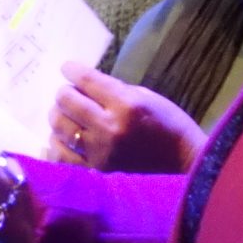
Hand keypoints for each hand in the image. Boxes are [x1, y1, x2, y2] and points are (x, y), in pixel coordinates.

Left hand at [50, 63, 204, 173]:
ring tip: (63, 117)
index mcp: (126, 105)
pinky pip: (61, 157)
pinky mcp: (94, 175)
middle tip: (67, 94)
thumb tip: (85, 85)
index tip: (66, 68)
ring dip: (58, 119)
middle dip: (64, 94)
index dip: (72, 70)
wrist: (185, 169)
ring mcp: (99, 154)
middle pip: (66, 103)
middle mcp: (109, 129)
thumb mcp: (149, 99)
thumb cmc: (171, 129)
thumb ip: (115, 91)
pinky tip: (62, 140)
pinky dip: (57, 145)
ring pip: (58, 129)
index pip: (87, 80)